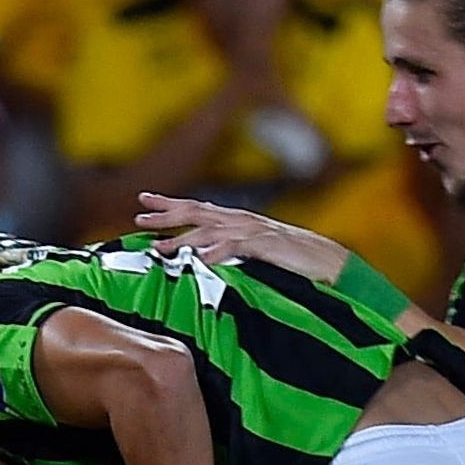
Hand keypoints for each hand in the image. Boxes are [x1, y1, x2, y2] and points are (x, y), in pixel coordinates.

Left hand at [135, 193, 346, 281]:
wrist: (326, 261)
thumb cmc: (290, 260)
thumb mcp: (254, 254)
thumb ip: (230, 251)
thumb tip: (203, 258)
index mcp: (237, 220)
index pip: (197, 207)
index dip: (169, 204)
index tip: (143, 203)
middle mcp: (241, 220)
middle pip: (196, 212)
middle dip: (166, 214)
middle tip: (138, 217)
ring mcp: (253, 230)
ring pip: (211, 230)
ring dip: (184, 238)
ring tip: (160, 248)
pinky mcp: (266, 244)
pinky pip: (237, 247)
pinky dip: (217, 252)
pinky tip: (200, 260)